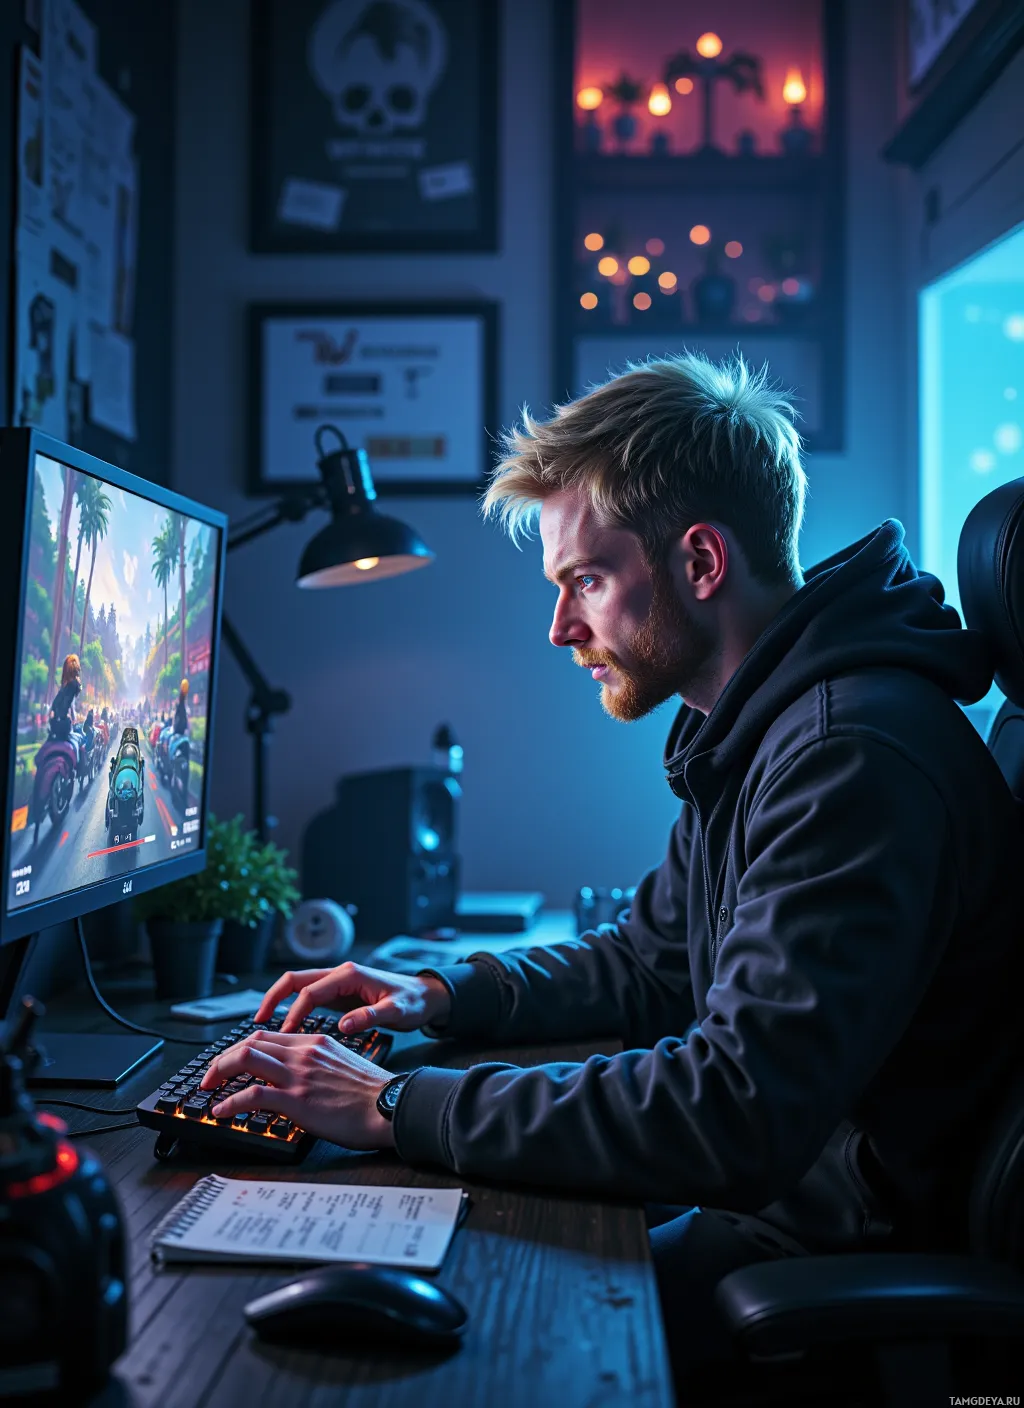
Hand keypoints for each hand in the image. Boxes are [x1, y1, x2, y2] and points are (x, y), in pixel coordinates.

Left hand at [198, 1031, 395, 1149]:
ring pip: (245, 1059)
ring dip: (218, 1072)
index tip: (231, 1063)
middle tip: (210, 1076)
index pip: (267, 1036)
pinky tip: (221, 1111)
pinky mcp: (297, 1099)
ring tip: (206, 1088)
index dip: (242, 1048)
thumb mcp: (343, 1066)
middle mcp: (303, 1052)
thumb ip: (318, 1065)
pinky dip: (230, 1102)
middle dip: (223, 1058)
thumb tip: (301, 1080)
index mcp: (315, 1042)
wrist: (390, 1106)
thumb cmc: (372, 1094)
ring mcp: (299, 1074)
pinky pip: (253, 1095)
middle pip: (250, 1043)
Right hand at [255, 962, 451, 1034]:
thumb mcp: (397, 1011)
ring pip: (299, 987)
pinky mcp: (339, 993)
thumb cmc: (413, 1002)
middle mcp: (340, 974)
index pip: (311, 991)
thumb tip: (344, 1025)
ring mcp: (338, 982)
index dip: (294, 1012)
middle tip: (256, 1023)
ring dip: (280, 1002)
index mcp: (350, 975)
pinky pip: (309, 997)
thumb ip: (371, 1016)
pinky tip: (287, 1027)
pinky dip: (293, 1008)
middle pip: (295, 980)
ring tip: (264, 1026)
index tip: (284, 1035)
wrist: (426, 996)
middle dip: (273, 998)